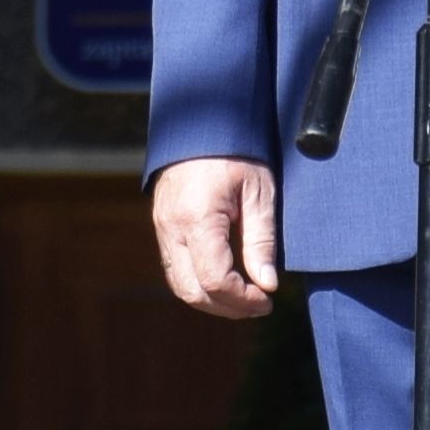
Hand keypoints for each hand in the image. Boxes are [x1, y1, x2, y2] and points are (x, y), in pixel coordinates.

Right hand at [151, 156, 281, 319]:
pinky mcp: (161, 226)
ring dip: (211, 300)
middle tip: (259, 305)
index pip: (215, 280)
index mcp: (198, 219)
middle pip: (192, 291)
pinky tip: (225, 281)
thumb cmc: (237, 153)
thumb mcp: (259, 194)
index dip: (242, 300)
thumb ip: (262, 242)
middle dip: (227, 307)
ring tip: (244, 298)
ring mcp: (162, 228)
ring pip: (179, 285)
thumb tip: (267, 285)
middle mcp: (172, 228)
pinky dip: (198, 284)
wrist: (202, 122)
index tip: (268, 300)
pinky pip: (174, 268)